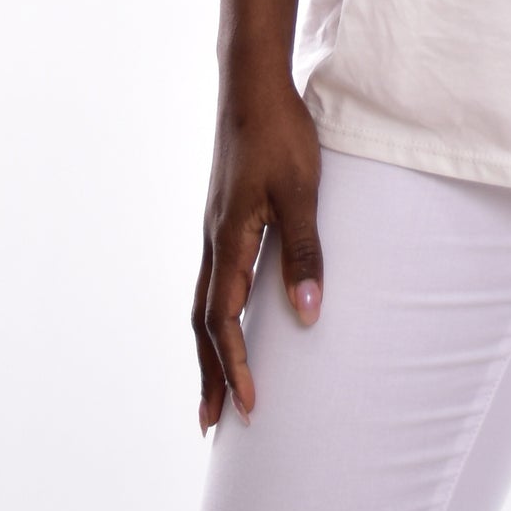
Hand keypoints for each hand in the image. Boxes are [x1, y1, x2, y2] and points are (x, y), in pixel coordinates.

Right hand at [192, 72, 324, 433]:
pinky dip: (214, 316)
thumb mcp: (301, 193)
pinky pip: (212, 281)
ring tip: (214, 388)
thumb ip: (304, 253)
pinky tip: (229, 321)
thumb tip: (307, 316)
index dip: (235, 368)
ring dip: (208, 350)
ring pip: (202, 304)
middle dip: (209, 374)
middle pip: (202, 324)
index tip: (248, 409)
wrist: (252, 85)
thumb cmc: (279, 134)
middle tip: (211, 424)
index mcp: (228, 242)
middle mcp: (213, 243)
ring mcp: (214, 231)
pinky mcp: (222, 218)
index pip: (224, 322)